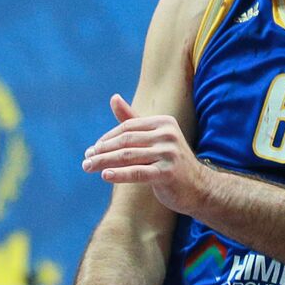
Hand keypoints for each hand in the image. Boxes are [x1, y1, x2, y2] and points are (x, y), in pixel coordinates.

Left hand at [81, 94, 209, 215]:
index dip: (107, 138)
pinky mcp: (168, 173)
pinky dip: (119, 173)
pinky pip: (138, 172)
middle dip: (102, 150)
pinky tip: (105, 175)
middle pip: (126, 141)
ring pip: (128, 156)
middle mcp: (167, 135)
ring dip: (104, 161)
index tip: (92, 149)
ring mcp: (169, 153)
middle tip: (86, 159)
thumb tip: (113, 97)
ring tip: (88, 166)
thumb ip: (133, 120)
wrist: (199, 187)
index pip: (127, 127)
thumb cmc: (171, 162)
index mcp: (163, 123)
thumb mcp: (154, 138)